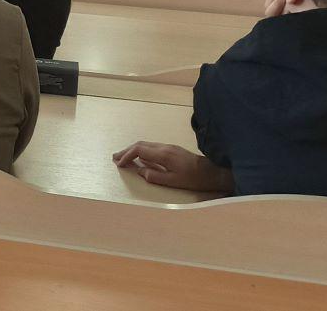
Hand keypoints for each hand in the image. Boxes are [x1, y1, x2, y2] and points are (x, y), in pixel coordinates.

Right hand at [112, 142, 234, 191]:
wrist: (212, 171)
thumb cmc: (193, 179)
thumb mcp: (173, 181)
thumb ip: (154, 176)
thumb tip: (141, 172)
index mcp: (163, 154)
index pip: (139, 150)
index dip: (127, 156)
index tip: (119, 164)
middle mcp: (165, 147)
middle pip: (140, 144)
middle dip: (126, 150)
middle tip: (115, 158)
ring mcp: (169, 147)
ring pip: (146, 144)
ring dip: (133, 150)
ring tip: (124, 157)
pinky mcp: (172, 149)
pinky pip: (152, 147)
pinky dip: (142, 151)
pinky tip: (140, 158)